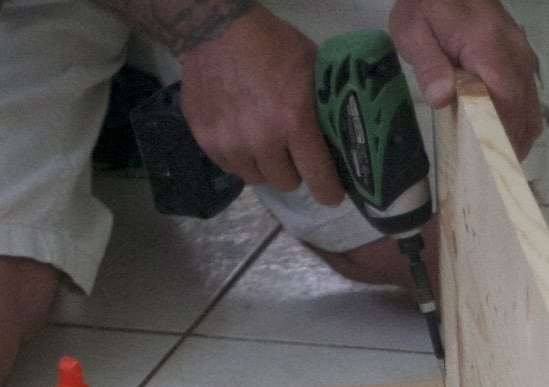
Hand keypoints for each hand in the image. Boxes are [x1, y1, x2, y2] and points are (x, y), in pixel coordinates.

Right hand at [178, 3, 342, 202]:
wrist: (215, 29)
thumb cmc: (271, 44)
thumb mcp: (310, 68)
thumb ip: (322, 108)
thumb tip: (340, 141)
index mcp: (294, 120)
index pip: (318, 177)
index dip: (328, 191)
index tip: (331, 194)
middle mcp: (262, 140)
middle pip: (286, 183)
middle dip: (292, 170)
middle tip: (289, 150)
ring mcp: (231, 144)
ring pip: (257, 178)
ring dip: (264, 165)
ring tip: (261, 140)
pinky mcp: (208, 143)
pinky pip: (232, 168)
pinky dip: (239, 157)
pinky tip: (240, 133)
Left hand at [388, 0, 541, 161]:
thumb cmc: (426, 3)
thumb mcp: (413, 30)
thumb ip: (429, 64)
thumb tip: (443, 97)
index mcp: (487, 46)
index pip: (506, 98)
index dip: (503, 134)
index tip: (492, 163)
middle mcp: (513, 50)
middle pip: (524, 107)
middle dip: (512, 144)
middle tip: (494, 175)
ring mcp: (520, 51)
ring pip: (532, 103)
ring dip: (520, 135)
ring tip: (500, 162)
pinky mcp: (519, 54)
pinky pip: (529, 93)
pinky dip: (522, 119)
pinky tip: (505, 136)